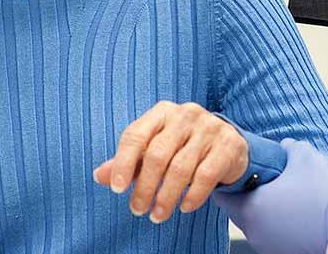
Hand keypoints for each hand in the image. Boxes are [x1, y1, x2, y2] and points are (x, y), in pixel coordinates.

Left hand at [94, 101, 248, 222]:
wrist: (227, 142)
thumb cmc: (183, 145)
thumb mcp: (155, 147)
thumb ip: (129, 161)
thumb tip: (100, 175)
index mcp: (162, 112)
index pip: (136, 135)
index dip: (124, 163)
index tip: (117, 189)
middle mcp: (185, 115)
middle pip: (157, 154)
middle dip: (144, 187)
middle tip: (138, 209)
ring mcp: (209, 128)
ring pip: (181, 168)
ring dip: (166, 197)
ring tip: (157, 215)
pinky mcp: (227, 145)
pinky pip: (206, 175)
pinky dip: (193, 195)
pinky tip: (184, 207)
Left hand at [213, 139, 327, 253]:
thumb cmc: (327, 202)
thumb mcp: (307, 157)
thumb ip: (287, 148)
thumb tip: (284, 147)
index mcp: (251, 209)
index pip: (222, 193)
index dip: (230, 176)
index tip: (240, 167)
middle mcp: (255, 232)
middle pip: (240, 208)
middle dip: (252, 190)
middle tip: (269, 176)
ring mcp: (269, 246)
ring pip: (259, 221)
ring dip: (269, 207)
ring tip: (290, 192)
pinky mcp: (285, 253)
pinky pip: (275, 233)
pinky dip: (282, 221)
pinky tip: (301, 210)